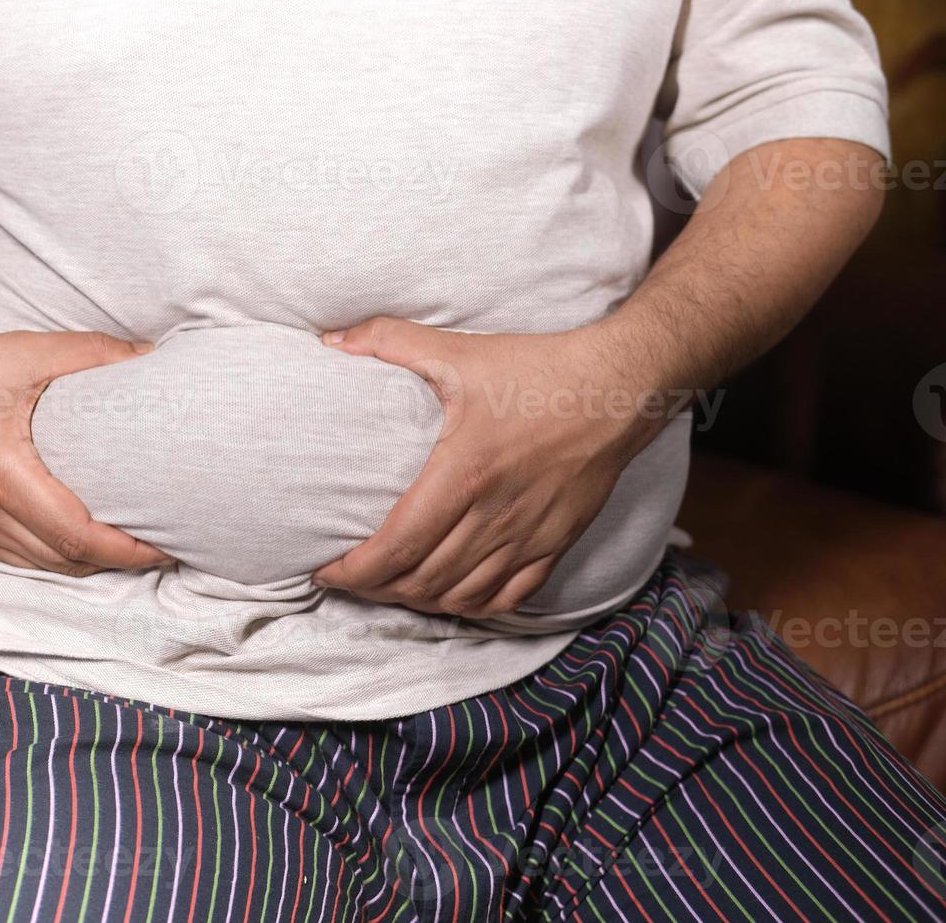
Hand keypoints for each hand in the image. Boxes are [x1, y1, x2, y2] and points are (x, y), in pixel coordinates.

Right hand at [0, 330, 172, 575]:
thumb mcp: (23, 352)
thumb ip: (89, 353)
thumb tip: (148, 356)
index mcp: (3, 476)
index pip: (78, 537)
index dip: (128, 550)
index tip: (167, 546)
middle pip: (66, 562)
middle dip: (119, 561)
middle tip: (163, 545)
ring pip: (42, 567)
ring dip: (87, 562)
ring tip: (130, 545)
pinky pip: (16, 559)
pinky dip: (53, 556)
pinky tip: (78, 538)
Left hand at [311, 317, 665, 616]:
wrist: (620, 387)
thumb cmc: (538, 370)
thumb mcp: (460, 350)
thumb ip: (389, 341)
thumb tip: (331, 339)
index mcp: (464, 474)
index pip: (396, 546)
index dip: (355, 571)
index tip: (326, 571)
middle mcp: (496, 515)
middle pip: (421, 580)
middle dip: (375, 589)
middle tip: (348, 578)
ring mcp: (528, 536)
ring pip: (460, 596)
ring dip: (417, 600)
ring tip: (388, 587)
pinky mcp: (556, 544)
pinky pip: (506, 599)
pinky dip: (469, 605)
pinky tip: (447, 595)